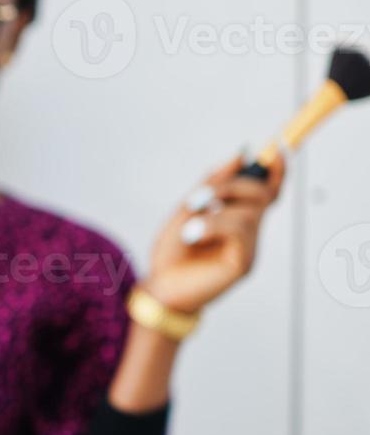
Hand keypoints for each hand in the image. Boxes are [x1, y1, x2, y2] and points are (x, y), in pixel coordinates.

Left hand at [140, 151, 285, 313]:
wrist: (158, 287)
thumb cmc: (171, 253)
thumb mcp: (186, 210)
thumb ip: (212, 184)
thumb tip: (241, 155)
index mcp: (237, 220)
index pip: (267, 192)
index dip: (274, 170)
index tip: (275, 147)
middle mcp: (249, 234)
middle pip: (262, 196)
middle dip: (233, 186)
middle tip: (200, 197)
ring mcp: (249, 249)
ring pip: (250, 212)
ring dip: (217, 208)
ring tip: (190, 220)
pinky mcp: (244, 264)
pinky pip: (240, 232)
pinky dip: (214, 225)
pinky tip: (192, 235)